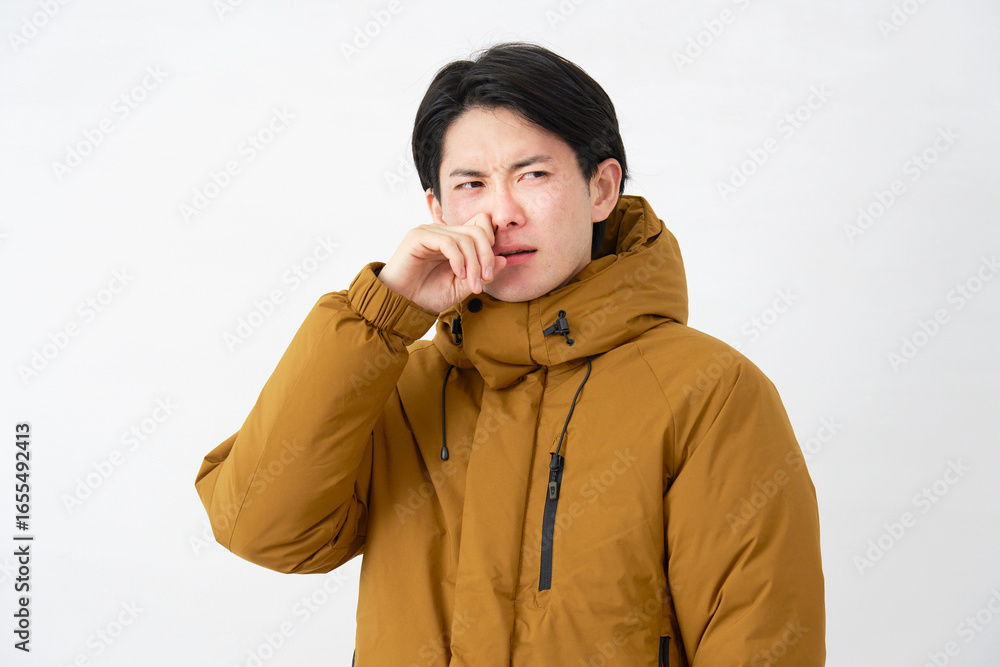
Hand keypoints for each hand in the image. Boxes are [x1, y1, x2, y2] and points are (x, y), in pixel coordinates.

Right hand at [377, 213, 507, 312]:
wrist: (400, 303)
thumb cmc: (427, 295)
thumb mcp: (461, 287)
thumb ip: (481, 274)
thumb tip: (504, 259)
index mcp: (454, 240)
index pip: (481, 225)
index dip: (491, 245)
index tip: (490, 273)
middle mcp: (443, 232)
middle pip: (478, 230)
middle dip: (486, 256)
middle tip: (485, 280)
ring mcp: (430, 232)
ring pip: (465, 237)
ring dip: (473, 263)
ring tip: (472, 284)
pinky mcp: (418, 236)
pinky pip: (448, 241)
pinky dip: (458, 259)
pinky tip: (458, 274)